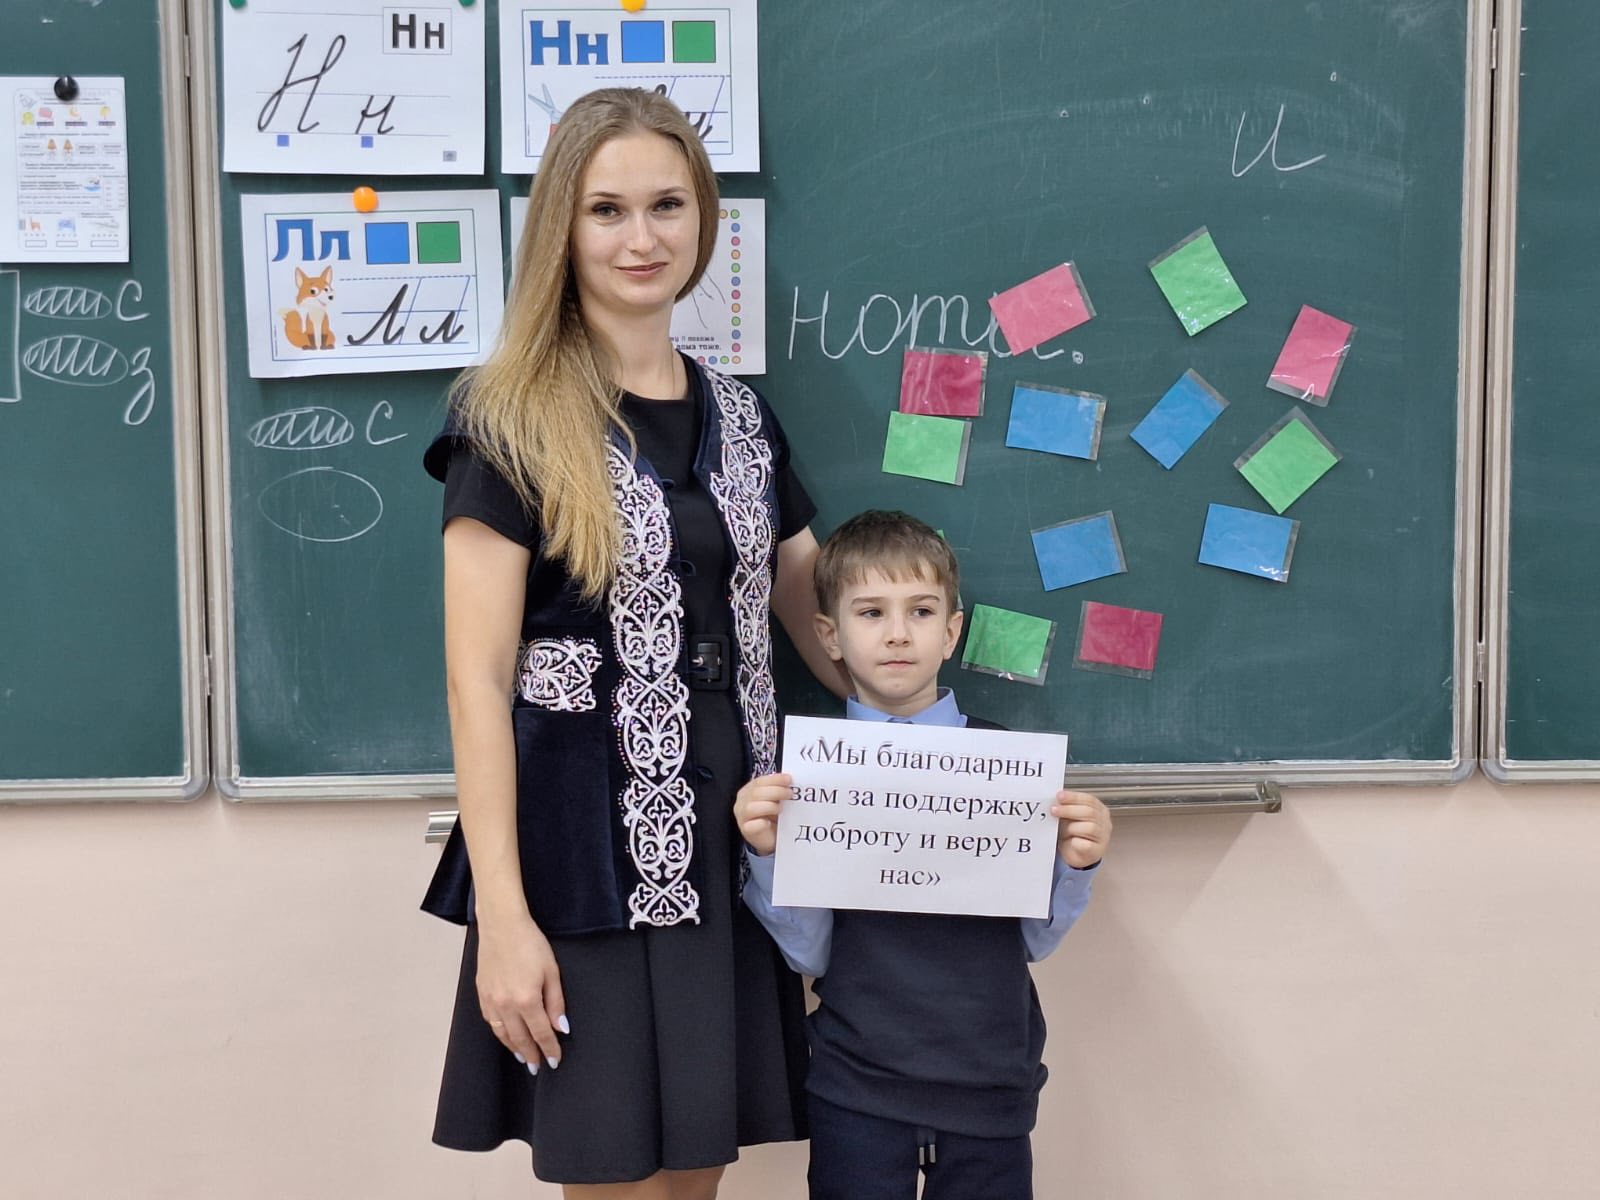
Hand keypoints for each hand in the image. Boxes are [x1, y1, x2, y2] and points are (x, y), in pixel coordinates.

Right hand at [476, 911, 567, 1072]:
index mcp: (527, 1000)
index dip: (549, 1049)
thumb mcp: (552, 971)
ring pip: (503, 1034)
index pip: (541, 1033)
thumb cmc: (530, 944)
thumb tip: (561, 1027)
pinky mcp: (481, 994)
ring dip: (513, 1048)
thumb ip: (556, 1002)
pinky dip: (500, 1033)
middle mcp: (506, 1005)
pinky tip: (506, 1036)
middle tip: (538, 1066)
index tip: (555, 1060)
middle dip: (530, 1055)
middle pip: (520, 1039)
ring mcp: (491, 1001)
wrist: (502, 926)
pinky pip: (490, 1021)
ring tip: (523, 1057)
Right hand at [735, 772, 791, 856]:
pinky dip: (762, 823)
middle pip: (756, 793)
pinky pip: (752, 825)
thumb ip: (779, 790)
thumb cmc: (773, 816)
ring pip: (751, 807)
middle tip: (789, 794)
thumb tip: (790, 782)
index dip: (775, 779)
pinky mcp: (746, 830)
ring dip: (769, 806)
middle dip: (775, 791)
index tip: (788, 779)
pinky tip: (769, 823)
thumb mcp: (776, 800)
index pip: (760, 781)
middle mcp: (742, 802)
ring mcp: (742, 817)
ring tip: (781, 809)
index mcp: (749, 790)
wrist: (771, 838)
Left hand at [1051, 789, 1111, 868]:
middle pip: (1090, 812)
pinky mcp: (1097, 851)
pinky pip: (1086, 845)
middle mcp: (1104, 822)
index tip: (1059, 796)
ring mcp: (1102, 837)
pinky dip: (1076, 842)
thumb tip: (1056, 801)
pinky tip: (1071, 841)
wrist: (1075, 854)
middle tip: (1054, 810)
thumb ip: (1067, 807)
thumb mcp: (1070, 817)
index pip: (1089, 799)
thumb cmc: (1073, 833)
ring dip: (1072, 827)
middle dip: (1069, 810)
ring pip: (1090, 827)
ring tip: (1062, 830)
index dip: (1073, 797)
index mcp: (1099, 810)